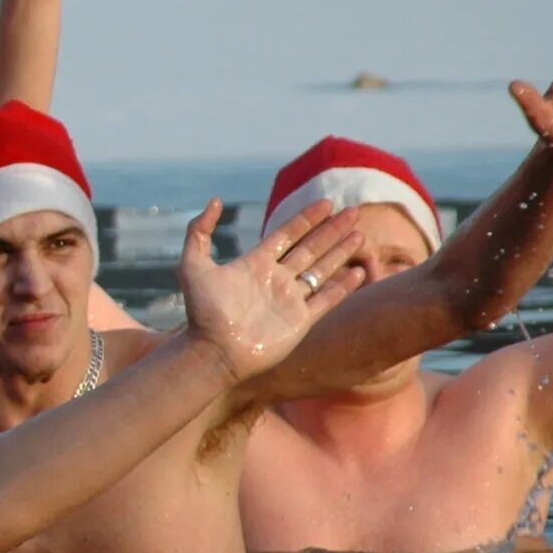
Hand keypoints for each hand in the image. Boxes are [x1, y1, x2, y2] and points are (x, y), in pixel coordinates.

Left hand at [178, 198, 366, 383]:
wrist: (214, 351)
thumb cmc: (202, 312)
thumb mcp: (192, 265)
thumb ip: (199, 231)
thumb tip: (216, 201)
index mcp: (255, 264)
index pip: (287, 234)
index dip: (307, 218)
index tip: (327, 203)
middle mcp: (276, 279)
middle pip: (310, 248)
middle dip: (332, 230)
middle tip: (354, 212)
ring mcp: (290, 300)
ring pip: (322, 270)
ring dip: (342, 253)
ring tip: (360, 235)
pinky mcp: (300, 321)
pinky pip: (327, 300)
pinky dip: (343, 287)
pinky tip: (359, 273)